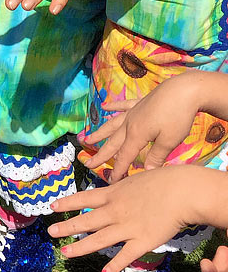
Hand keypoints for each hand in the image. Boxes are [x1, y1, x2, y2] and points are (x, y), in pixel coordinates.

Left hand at [48, 164, 206, 271]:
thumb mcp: (132, 180)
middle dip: (67, 227)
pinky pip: (125, 255)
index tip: (53, 207)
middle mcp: (114, 211)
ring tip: (65, 253)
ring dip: (81, 248)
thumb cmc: (161, 181)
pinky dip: (114, 264)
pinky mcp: (142, 242)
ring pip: (98, 240)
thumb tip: (112, 188)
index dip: (67, 203)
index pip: (83, 199)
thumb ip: (120, 188)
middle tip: (51, 233)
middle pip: (85, 221)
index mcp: (112, 194)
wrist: (182, 192)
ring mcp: (127, 228)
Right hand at [81, 73, 204, 180]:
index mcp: (136, 135)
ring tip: (87, 139)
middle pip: (113, 142)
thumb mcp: (169, 141)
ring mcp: (133, 112)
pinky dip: (113, 106)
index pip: (124, 156)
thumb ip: (156, 157)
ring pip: (112, 125)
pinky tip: (104, 106)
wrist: (183, 91)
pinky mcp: (140, 103)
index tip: (111, 181)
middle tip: (88, 163)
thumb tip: (147, 172)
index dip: (118, 169)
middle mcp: (129, 124)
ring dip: (100, 133)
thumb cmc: (177, 117)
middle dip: (101, 154)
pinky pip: (123, 106)